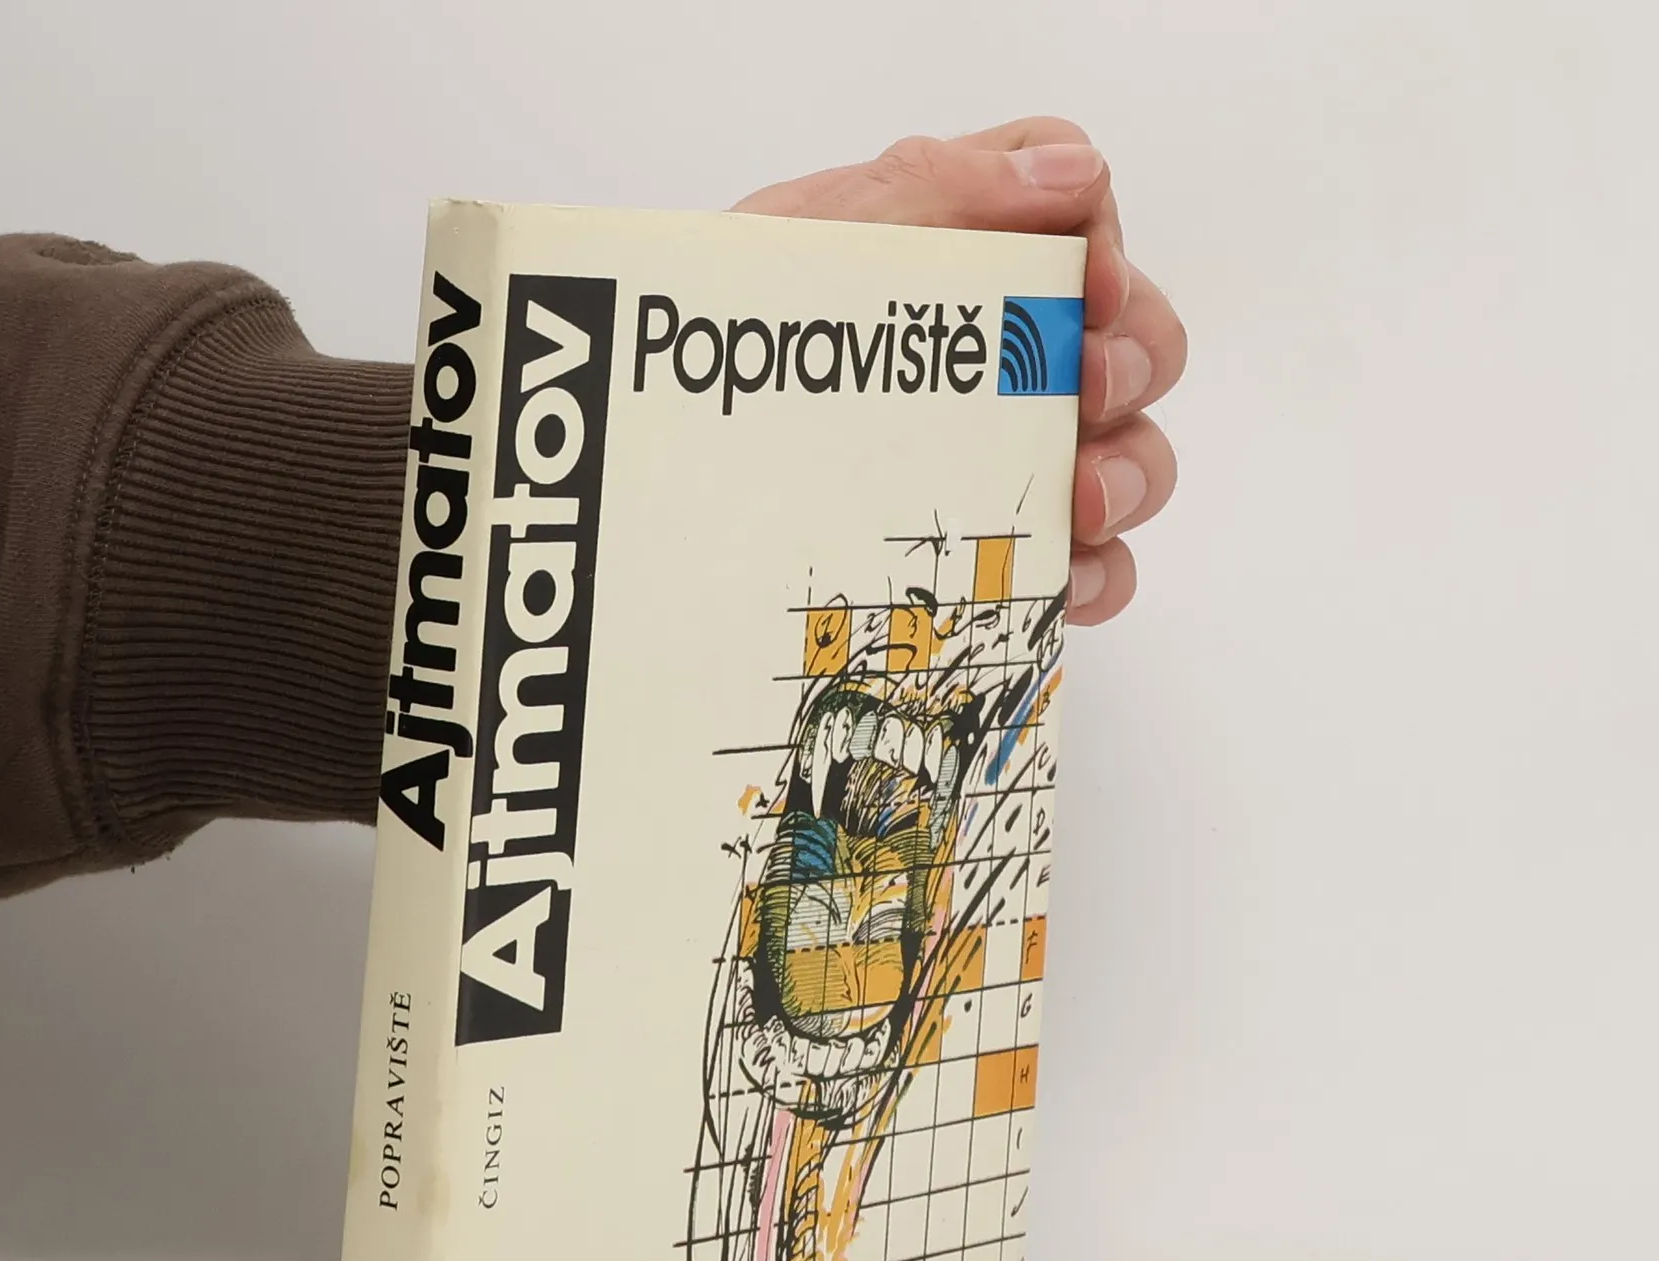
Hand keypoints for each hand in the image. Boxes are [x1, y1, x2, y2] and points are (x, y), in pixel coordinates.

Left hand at [735, 118, 1182, 624]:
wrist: (635, 493)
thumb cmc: (700, 366)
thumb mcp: (791, 253)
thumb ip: (925, 191)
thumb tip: (1069, 170)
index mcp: (944, 257)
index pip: (1072, 209)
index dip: (1105, 237)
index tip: (1087, 287)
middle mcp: (983, 359)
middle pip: (1128, 336)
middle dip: (1134, 361)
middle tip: (1087, 392)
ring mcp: (990, 461)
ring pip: (1126, 454)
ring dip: (1127, 472)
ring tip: (1079, 501)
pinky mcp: (984, 559)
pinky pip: (1085, 567)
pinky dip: (1096, 575)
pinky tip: (1065, 581)